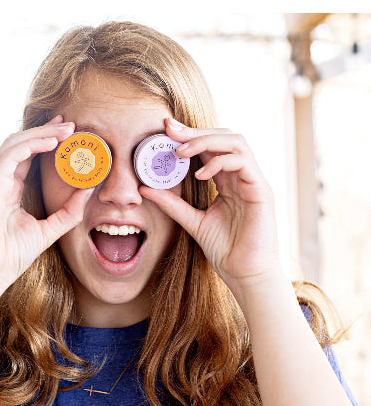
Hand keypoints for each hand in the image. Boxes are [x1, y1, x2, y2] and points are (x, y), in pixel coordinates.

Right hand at [0, 115, 91, 292]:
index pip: (27, 157)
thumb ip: (68, 212)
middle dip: (46, 132)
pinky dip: (31, 144)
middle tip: (71, 124)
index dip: (46, 142)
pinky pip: (11, 155)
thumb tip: (88, 190)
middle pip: (22, 145)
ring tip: (66, 129)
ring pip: (15, 144)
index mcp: (9, 189)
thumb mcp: (48, 231)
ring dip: (42, 134)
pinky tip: (52, 142)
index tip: (68, 134)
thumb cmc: (10, 256)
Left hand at [139, 118, 281, 293]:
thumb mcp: (192, 221)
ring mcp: (253, 181)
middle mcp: (242, 176)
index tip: (164, 130)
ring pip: (236, 142)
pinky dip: (219, 162)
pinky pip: (243, 163)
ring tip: (180, 151)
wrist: (244, 274)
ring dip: (206, 140)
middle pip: (224, 137)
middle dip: (195, 131)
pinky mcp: (262, 191)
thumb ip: (172, 204)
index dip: (189, 136)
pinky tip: (200, 174)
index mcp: (227, 181)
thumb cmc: (225, 249)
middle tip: (168, 130)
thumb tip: (144, 189)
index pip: (210, 148)